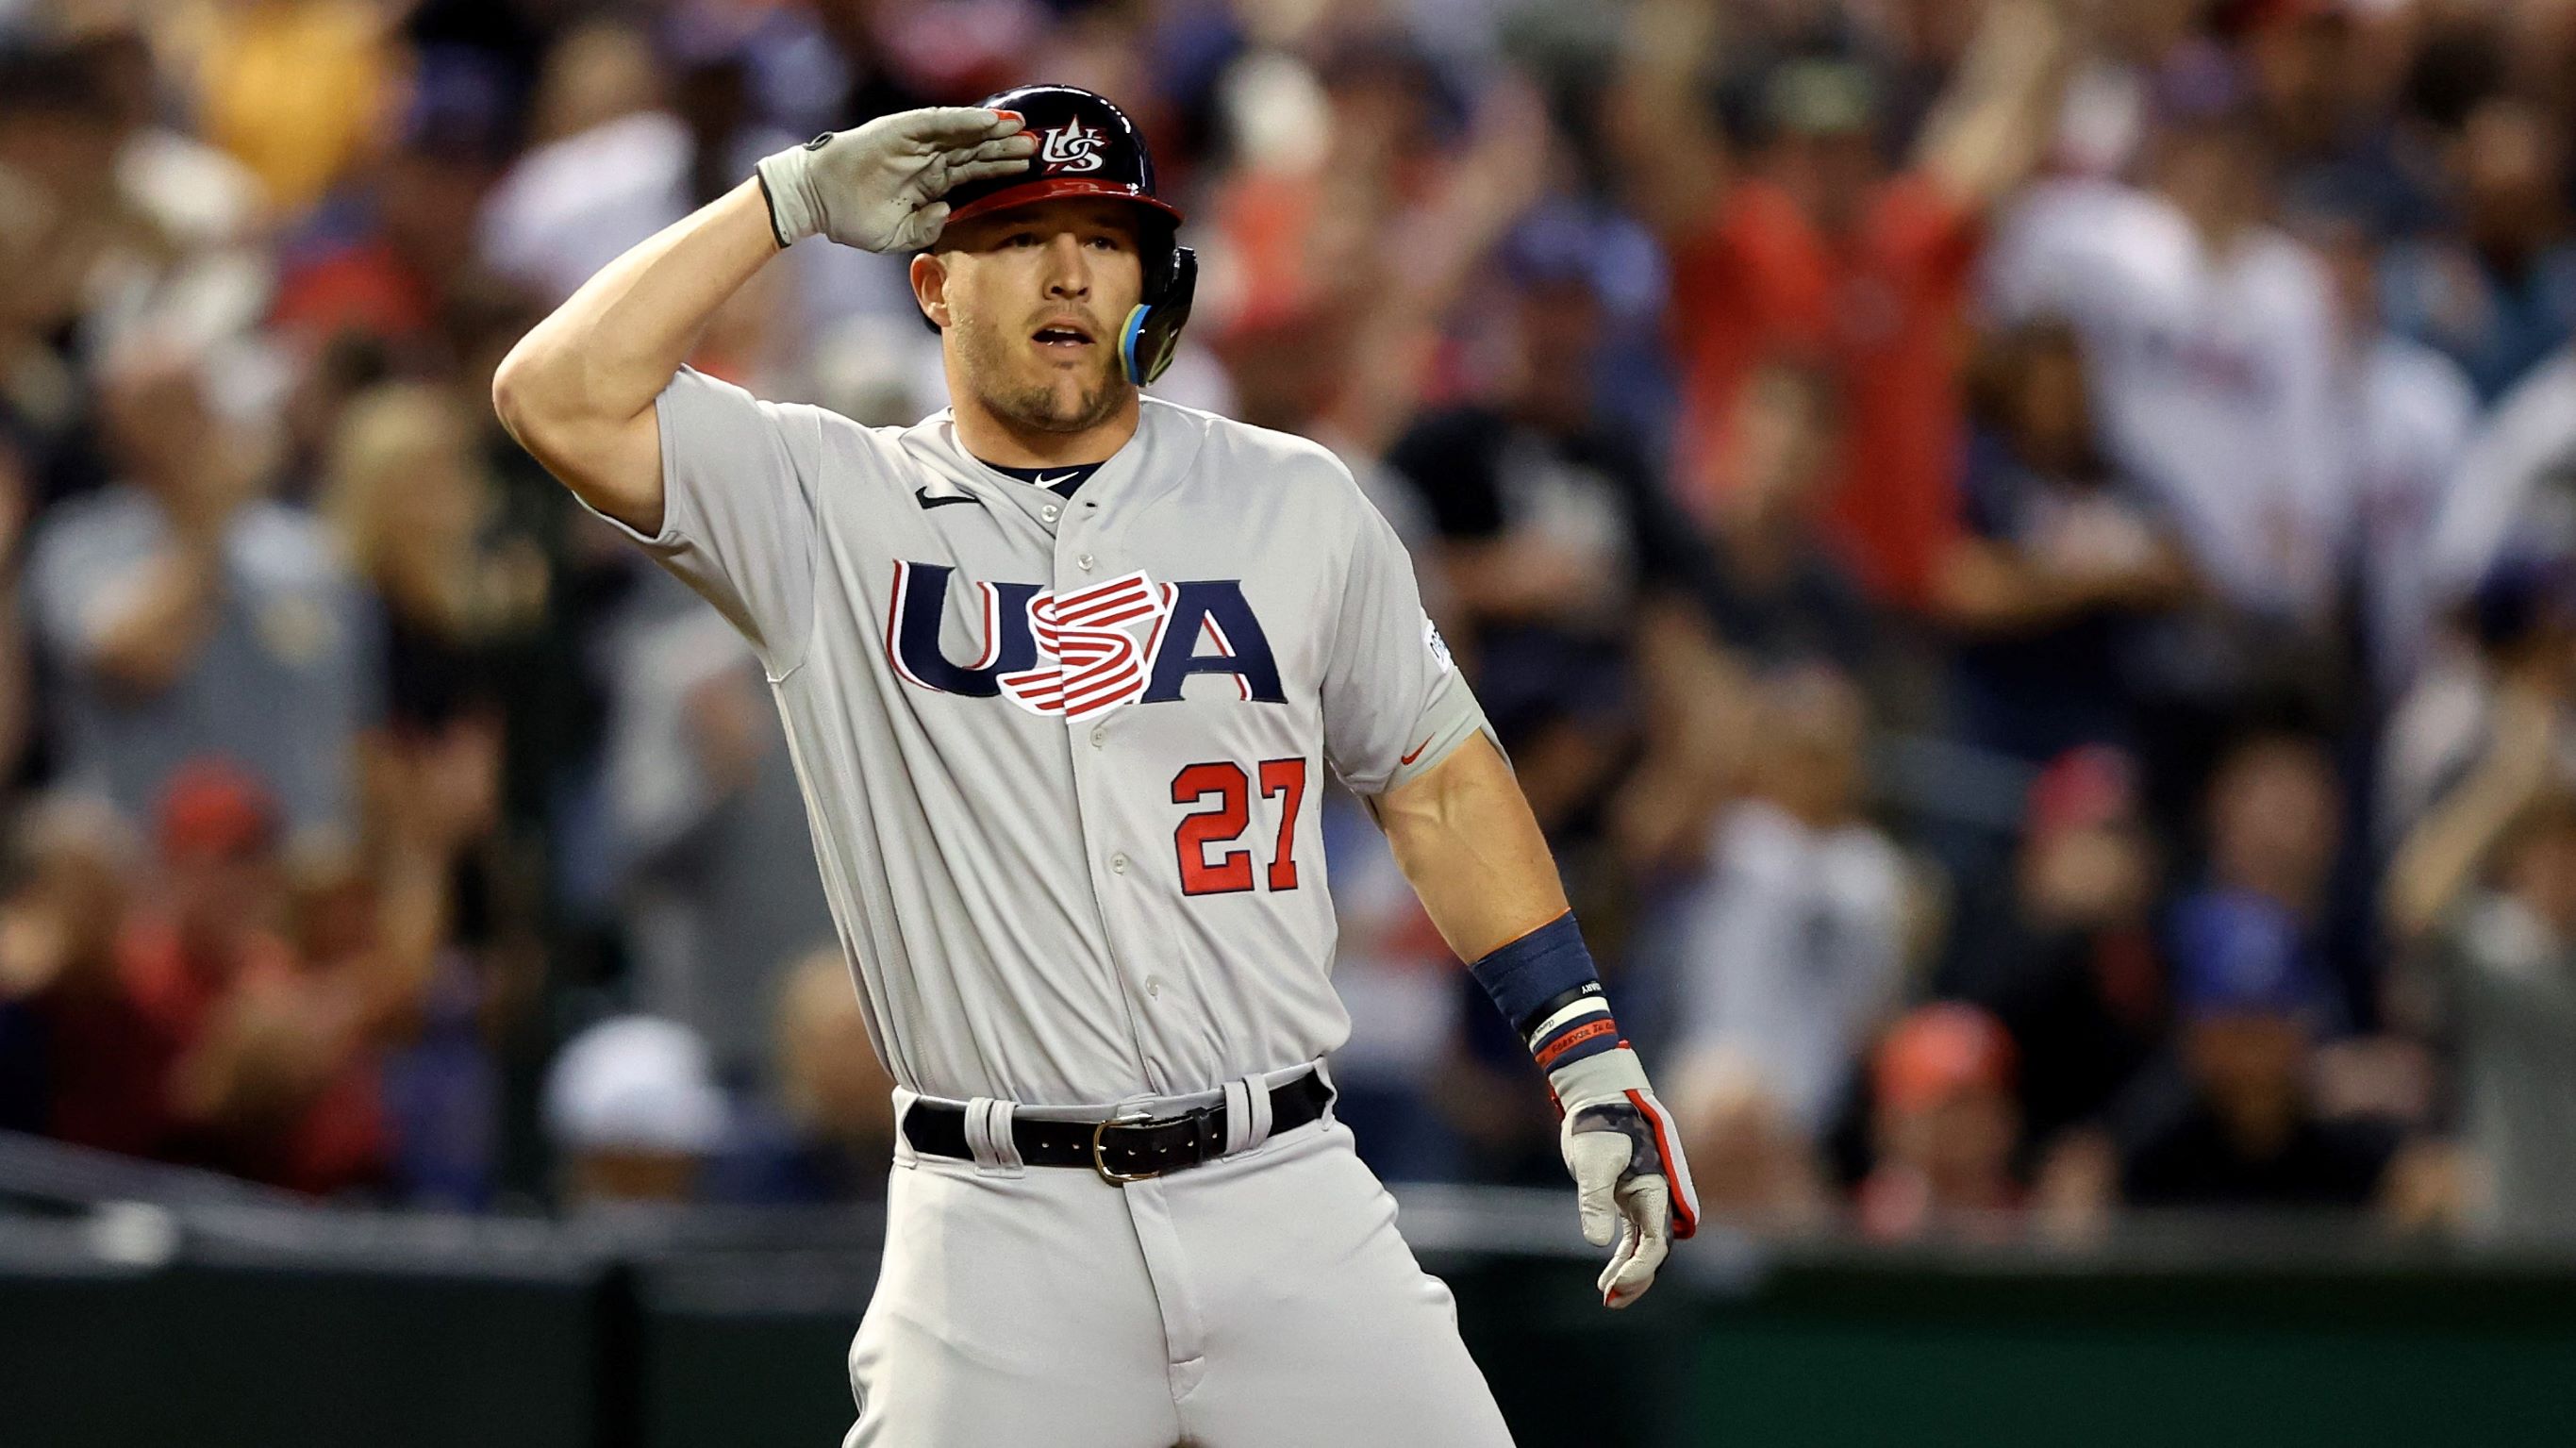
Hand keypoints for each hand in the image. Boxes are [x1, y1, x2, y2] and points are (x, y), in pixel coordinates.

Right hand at [755, 108, 1035, 252]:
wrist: (816, 201)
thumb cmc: (852, 219)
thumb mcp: (897, 235)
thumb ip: (926, 228)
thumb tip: (948, 212)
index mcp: (930, 183)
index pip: (974, 172)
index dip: (1000, 169)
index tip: (1030, 170)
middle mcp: (927, 158)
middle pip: (976, 151)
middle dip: (1006, 148)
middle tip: (1041, 146)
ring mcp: (915, 143)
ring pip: (963, 134)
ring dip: (993, 131)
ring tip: (1022, 129)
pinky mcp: (901, 130)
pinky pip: (938, 122)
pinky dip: (964, 121)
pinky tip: (989, 121)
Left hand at [1548, 1045, 1699, 1307]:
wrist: (1599, 1095)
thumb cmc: (1599, 1123)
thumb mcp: (1593, 1160)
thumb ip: (1595, 1199)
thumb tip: (1597, 1243)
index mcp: (1657, 1189)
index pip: (1657, 1241)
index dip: (1640, 1268)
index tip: (1616, 1284)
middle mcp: (1656, 1198)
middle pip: (1655, 1251)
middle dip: (1636, 1278)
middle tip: (1610, 1299)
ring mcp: (1644, 1200)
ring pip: (1644, 1247)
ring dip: (1629, 1273)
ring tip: (1608, 1297)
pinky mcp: (1628, 1199)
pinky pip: (1633, 1237)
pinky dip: (1623, 1258)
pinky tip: (1608, 1278)